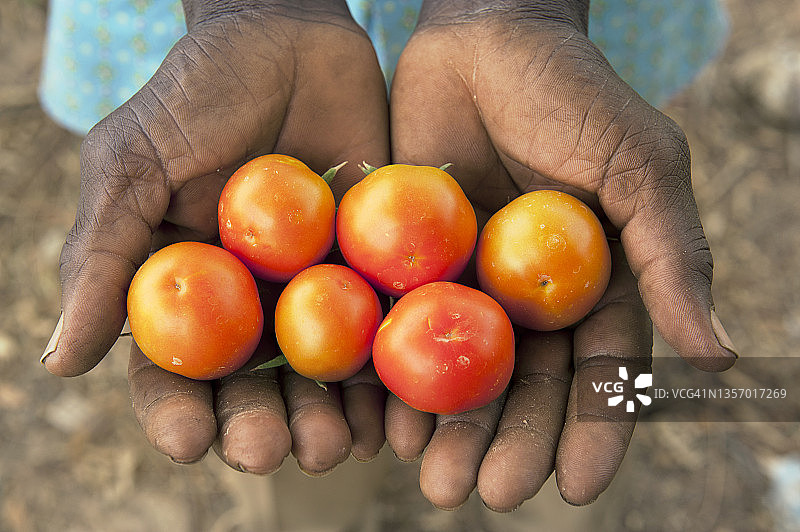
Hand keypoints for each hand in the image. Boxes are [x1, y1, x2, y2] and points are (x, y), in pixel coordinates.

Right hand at [43, 0, 389, 472]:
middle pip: (253, 389)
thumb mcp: (133, 167)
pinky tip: (398, 412)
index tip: (189, 441)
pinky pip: (386, 332)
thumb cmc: (197, 96)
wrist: (289, 37)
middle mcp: (251, 305)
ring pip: (322, 377)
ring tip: (339, 445)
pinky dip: (392, 378)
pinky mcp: (377, 269)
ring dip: (328, 419)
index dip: (176, 413)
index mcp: (187, 294)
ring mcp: (317, 291)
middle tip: (271, 450)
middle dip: (259, 429)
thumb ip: (101, 260)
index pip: (173, 371)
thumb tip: (60, 363)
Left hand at [387, 1, 736, 509]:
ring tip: (438, 480)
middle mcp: (531, 297)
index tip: (580, 485)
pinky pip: (403, 331)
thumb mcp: (640, 169)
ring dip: (452, 429)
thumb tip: (717, 354)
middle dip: (512, 442)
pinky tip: (390, 423)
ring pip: (462, 372)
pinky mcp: (413, 265)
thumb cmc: (574, 96)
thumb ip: (673, 257)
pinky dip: (398, 380)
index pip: (600, 370)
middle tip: (491, 493)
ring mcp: (469, 284)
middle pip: (525, 386)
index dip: (595, 429)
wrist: (483, 38)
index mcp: (594, 284)